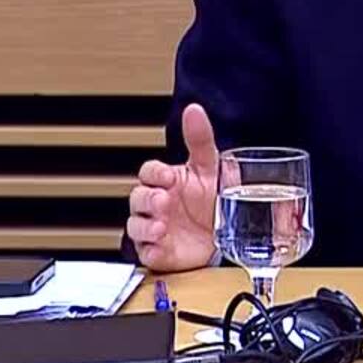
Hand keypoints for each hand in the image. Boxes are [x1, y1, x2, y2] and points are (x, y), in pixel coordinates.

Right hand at [126, 103, 218, 270]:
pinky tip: (161, 245)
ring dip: (145, 226)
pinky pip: (145, 252)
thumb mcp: (209, 166)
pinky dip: (150, 249)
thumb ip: (199, 138)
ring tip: (162, 226)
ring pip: (135, 226)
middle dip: (147, 200)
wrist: (227, 235)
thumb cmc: (212, 199)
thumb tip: (194, 110)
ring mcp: (154, 228)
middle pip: (136, 198)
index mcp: (166, 181)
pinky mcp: (158, 251)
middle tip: (164, 201)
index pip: (148, 172)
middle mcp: (156, 204)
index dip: (154, 174)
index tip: (167, 176)